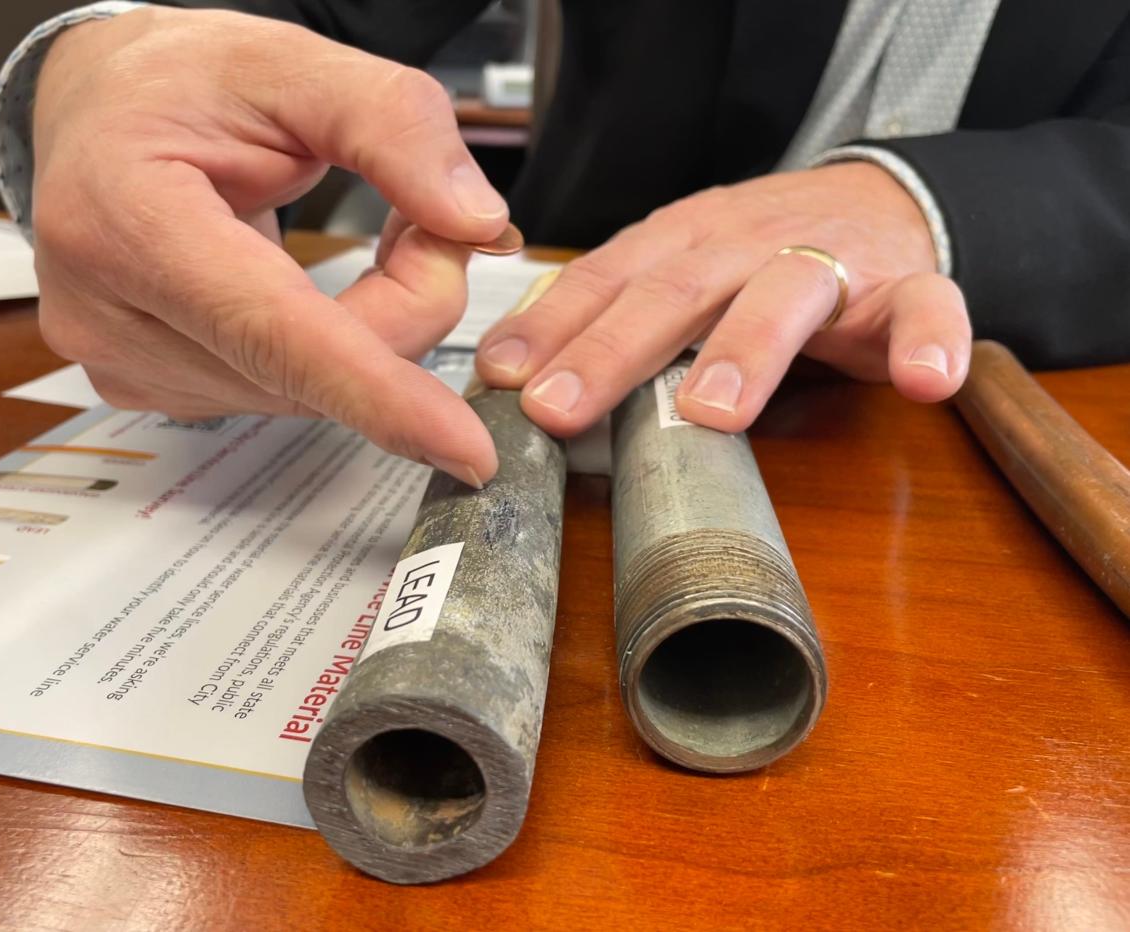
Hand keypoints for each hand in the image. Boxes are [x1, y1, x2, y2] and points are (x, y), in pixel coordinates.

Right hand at [31, 7, 510, 485]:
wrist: (96, 112)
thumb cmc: (174, 81)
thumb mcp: (290, 61)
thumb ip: (392, 125)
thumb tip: (473, 222)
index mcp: (121, 217)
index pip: (267, 329)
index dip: (373, 392)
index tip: (462, 447)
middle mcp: (108, 314)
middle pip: (307, 370)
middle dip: (405, 307)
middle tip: (435, 224)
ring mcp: (127, 365)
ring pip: (306, 392)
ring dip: (374, 331)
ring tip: (375, 237)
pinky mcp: (153, 390)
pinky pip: (282, 393)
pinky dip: (335, 352)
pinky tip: (324, 290)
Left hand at [475, 162, 970, 434]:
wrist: (878, 202)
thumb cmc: (757, 253)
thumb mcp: (677, 270)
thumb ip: (614, 314)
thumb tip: (514, 378)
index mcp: (681, 244)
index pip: (605, 280)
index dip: (551, 326)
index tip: (500, 377)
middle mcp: (744, 245)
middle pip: (677, 291)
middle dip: (615, 350)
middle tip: (562, 407)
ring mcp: (827, 263)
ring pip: (787, 294)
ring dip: (748, 349)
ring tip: (713, 410)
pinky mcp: (906, 287)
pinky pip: (927, 310)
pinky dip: (928, 343)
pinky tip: (924, 383)